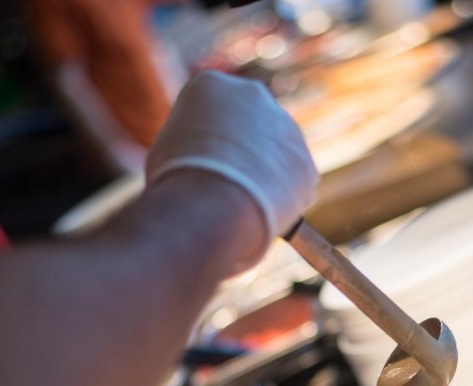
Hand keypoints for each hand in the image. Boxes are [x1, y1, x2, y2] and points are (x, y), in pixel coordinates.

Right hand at [146, 71, 317, 265]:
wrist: (211, 205)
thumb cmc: (175, 182)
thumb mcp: (166, 152)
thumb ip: (187, 145)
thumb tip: (193, 162)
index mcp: (211, 84)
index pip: (211, 107)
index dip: (204, 139)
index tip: (200, 161)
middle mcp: (253, 94)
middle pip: (249, 123)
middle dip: (242, 150)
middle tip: (228, 181)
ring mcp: (285, 126)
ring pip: (275, 153)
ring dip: (265, 174)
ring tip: (244, 204)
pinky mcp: (305, 162)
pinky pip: (293, 182)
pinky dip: (282, 199)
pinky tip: (264, 214)